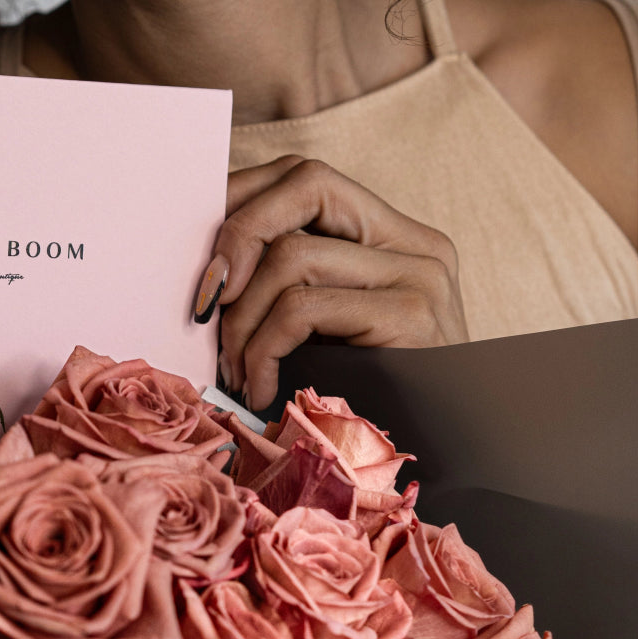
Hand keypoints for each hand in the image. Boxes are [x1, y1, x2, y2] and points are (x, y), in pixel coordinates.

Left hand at [193, 155, 469, 409]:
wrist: (440, 460)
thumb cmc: (366, 404)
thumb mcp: (320, 333)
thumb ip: (285, 286)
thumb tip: (205, 265)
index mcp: (393, 238)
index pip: (307, 178)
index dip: (242, 199)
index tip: (197, 250)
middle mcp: (414, 244)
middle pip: (306, 183)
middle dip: (237, 234)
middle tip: (203, 300)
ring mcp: (419, 275)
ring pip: (292, 254)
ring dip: (240, 319)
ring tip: (233, 368)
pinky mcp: (412, 315)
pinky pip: (301, 308)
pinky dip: (261, 351)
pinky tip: (259, 389)